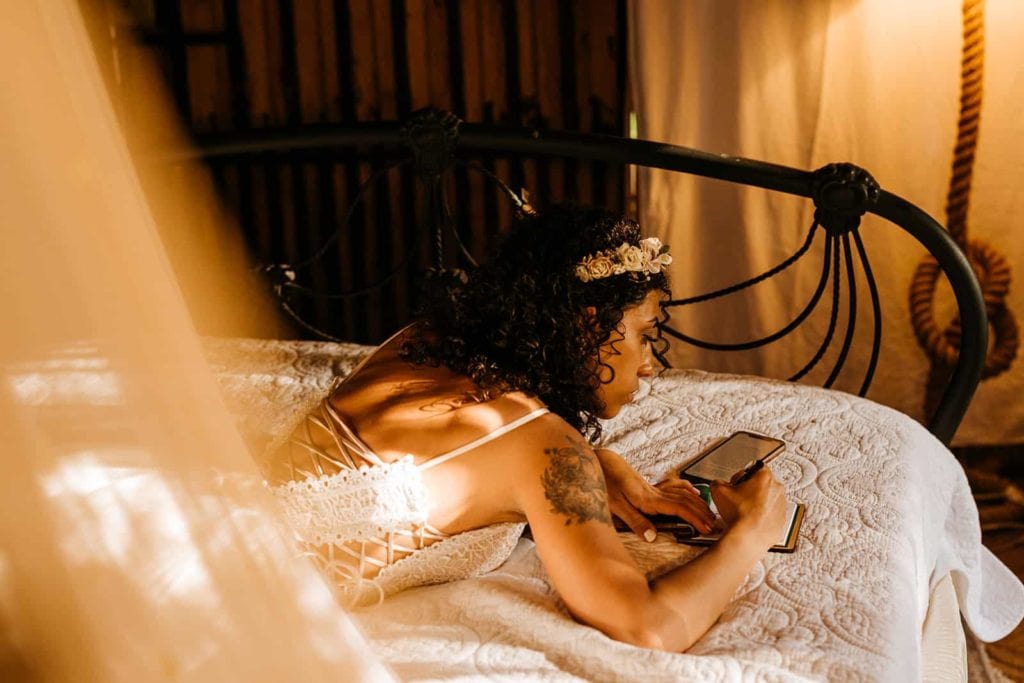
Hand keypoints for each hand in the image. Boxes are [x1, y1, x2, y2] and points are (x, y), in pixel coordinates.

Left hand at [594, 448, 714, 540]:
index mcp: (648, 499)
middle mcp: (654, 492)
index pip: (679, 508)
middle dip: (703, 513)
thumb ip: (635, 521)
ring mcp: (653, 487)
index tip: (707, 528)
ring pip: (683, 493)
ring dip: (699, 503)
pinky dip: (688, 489)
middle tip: (716, 525)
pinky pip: (674, 486)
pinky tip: (694, 493)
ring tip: (711, 514)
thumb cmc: (604, 483)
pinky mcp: (649, 485)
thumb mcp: (615, 506)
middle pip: (686, 500)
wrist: (600, 461)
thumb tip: (653, 537)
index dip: (695, 518)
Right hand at [709, 468, 787, 548]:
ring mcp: (781, 505)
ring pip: (769, 499)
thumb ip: (718, 482)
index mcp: (764, 477)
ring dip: (758, 503)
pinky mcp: (782, 520)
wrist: (747, 537)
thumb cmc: (738, 514)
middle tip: (739, 498)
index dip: (742, 475)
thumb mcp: (718, 490)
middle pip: (763, 483)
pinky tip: (751, 521)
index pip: (754, 467)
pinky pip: (772, 515)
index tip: (736, 483)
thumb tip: (719, 484)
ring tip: (744, 511)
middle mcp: (777, 489)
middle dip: (751, 489)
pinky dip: (763, 516)